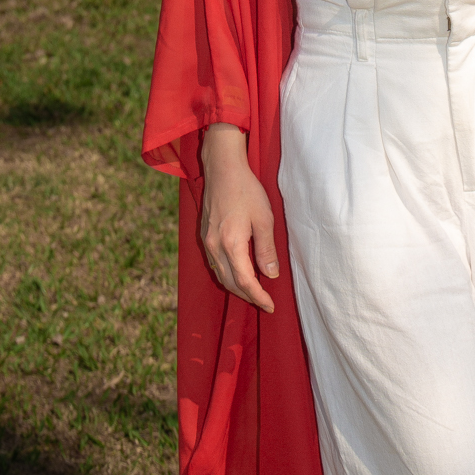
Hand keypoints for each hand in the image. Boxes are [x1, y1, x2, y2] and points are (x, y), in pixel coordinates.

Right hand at [199, 124, 278, 311]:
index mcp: (231, 244)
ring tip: (253, 292)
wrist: (222, 169)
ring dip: (236, 287)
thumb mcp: (264, 219)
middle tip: (264, 302)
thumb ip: (266, 250)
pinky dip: (227, 274)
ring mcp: (206, 242)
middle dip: (248, 296)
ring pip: (220, 275)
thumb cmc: (246, 190)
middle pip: (230, 283)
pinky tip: (237, 273)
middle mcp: (214, 247)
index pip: (245, 282)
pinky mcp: (204, 236)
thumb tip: (270, 275)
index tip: (270, 305)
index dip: (258, 297)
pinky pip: (214, 264)